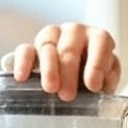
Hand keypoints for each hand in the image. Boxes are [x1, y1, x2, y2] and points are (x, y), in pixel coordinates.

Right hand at [5, 23, 121, 100]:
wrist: (78, 82)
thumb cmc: (95, 81)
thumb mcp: (106, 81)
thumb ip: (106, 82)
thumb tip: (100, 88)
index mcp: (98, 38)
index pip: (100, 42)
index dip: (97, 64)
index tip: (93, 86)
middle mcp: (75, 32)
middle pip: (70, 47)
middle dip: (69, 72)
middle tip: (68, 95)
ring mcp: (52, 37)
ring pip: (47, 47)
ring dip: (49, 69)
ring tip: (50, 89)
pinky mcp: (32, 47)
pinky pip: (24, 50)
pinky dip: (22, 63)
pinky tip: (21, 78)